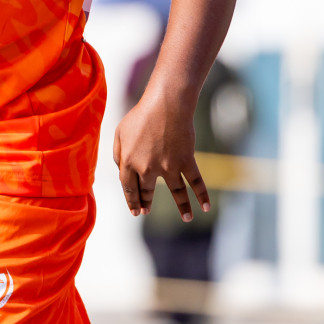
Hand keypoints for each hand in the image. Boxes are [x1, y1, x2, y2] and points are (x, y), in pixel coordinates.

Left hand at [112, 86, 210, 220]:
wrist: (166, 104)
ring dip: (183, 207)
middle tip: (146, 210)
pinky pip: (196, 182)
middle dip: (146, 202)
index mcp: (129, 161)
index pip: (128, 187)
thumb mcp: (120, 132)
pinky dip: (202, 195)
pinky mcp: (185, 161)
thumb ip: (117, 153)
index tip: (136, 210)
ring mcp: (168, 167)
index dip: (131, 200)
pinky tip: (205, 208)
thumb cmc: (141, 115)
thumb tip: (120, 169)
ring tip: (187, 218)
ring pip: (176, 192)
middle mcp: (147, 168)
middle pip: (146, 190)